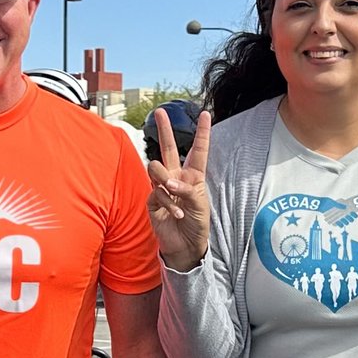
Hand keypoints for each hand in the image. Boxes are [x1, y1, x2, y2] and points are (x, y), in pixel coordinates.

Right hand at [146, 107, 211, 271]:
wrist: (185, 246)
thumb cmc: (197, 223)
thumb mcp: (201, 204)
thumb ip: (187, 189)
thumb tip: (168, 182)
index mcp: (193, 175)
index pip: (198, 150)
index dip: (202, 133)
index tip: (206, 114)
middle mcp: (176, 177)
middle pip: (168, 149)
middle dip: (164, 129)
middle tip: (159, 111)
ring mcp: (162, 188)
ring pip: (155, 168)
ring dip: (165, 179)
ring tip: (172, 192)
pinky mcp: (152, 201)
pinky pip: (155, 192)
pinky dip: (167, 202)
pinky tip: (175, 212)